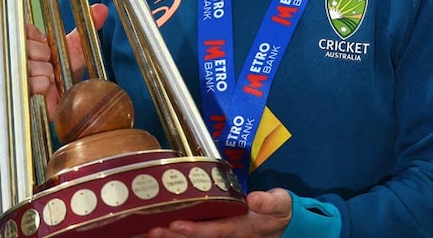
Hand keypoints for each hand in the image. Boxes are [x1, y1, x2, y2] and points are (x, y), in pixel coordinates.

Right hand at [25, 3, 108, 115]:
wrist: (66, 99)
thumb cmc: (66, 73)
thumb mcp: (76, 48)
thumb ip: (87, 26)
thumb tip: (101, 8)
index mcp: (27, 42)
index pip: (27, 31)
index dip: (40, 41)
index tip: (48, 50)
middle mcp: (17, 56)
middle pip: (29, 48)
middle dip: (45, 58)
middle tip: (50, 66)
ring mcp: (15, 73)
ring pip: (30, 64)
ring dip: (45, 72)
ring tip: (49, 77)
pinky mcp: (18, 91)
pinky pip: (31, 81)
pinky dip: (43, 84)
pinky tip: (47, 87)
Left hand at [146, 189, 291, 237]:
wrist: (282, 224)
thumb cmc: (278, 212)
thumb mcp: (280, 204)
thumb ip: (269, 202)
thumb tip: (254, 198)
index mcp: (241, 228)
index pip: (216, 230)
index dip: (195, 230)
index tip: (176, 225)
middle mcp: (228, 234)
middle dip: (174, 236)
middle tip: (153, 230)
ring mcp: (222, 234)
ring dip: (172, 236)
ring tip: (150, 230)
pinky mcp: (217, 230)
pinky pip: (195, 234)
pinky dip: (178, 233)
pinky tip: (160, 229)